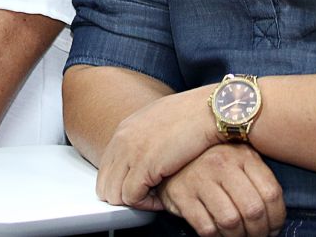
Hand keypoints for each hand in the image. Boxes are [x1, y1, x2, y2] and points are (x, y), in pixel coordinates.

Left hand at [96, 86, 219, 208]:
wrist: (211, 110)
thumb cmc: (194, 116)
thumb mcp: (160, 122)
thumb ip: (145, 138)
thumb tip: (144, 156)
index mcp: (125, 129)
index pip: (106, 168)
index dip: (122, 184)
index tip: (142, 188)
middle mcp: (122, 140)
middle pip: (105, 184)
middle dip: (124, 196)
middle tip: (147, 197)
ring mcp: (131, 152)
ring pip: (114, 194)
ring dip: (135, 201)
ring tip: (156, 198)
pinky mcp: (144, 166)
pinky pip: (132, 198)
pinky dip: (147, 205)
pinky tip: (162, 199)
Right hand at [158, 144, 284, 236]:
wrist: (170, 153)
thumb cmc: (213, 163)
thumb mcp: (240, 160)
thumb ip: (258, 179)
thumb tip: (276, 216)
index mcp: (243, 155)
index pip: (271, 194)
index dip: (277, 219)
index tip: (273, 229)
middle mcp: (221, 163)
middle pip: (253, 210)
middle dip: (259, 232)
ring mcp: (199, 178)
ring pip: (230, 221)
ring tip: (238, 236)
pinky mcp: (181, 194)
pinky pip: (207, 228)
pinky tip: (219, 233)